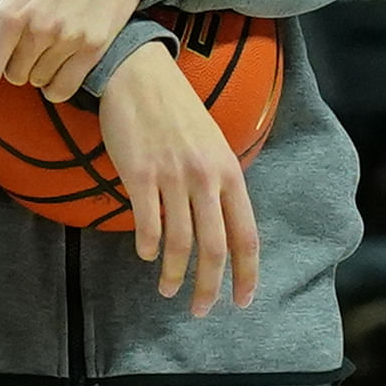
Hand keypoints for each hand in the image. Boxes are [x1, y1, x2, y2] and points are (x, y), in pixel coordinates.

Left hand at [0, 0, 145, 100]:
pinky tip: (62, 64)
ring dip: (40, 70)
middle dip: (17, 63)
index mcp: (12, 9)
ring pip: (39, 82)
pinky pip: (63, 89)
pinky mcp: (93, 48)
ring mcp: (68, 39)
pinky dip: (58, 84)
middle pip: (14, 76)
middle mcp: (38, 28)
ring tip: (51, 43)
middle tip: (30, 41)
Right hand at [93, 43, 262, 311]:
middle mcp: (206, 177)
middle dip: (209, 287)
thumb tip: (220, 228)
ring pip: (179, 243)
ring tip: (168, 290)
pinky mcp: (140, 174)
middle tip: (201, 311)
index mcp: (230, 172)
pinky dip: (147, 246)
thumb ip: (219, 185)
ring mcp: (173, 176)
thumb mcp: (212, 144)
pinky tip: (145, 254)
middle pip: (214, 248)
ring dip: (174, 274)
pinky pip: (147, 224)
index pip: (246, 235)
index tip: (242, 301)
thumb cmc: (176, 111)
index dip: (246, 274)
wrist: (138, 74)